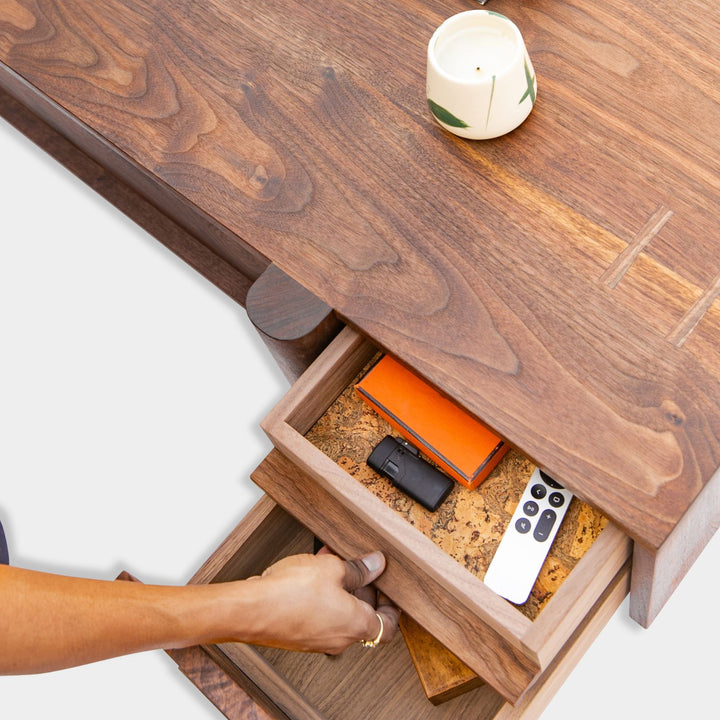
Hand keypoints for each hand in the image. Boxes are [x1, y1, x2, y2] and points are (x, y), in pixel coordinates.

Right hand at [242, 550, 399, 654]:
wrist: (251, 610)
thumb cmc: (291, 593)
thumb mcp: (332, 568)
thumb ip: (358, 568)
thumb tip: (376, 565)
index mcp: (355, 626)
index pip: (387, 626)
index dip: (392, 607)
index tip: (389, 590)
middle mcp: (339, 639)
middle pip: (362, 616)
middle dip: (361, 587)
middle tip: (357, 565)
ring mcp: (317, 640)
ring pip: (338, 612)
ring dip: (339, 586)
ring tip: (329, 560)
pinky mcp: (298, 635)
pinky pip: (319, 614)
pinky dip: (321, 594)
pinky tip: (311, 570)